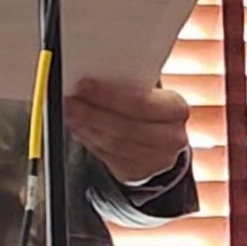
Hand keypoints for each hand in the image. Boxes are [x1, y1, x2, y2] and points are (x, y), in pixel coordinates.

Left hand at [65, 78, 189, 184]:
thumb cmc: (148, 106)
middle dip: (92, 112)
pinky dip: (88, 139)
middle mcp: (171, 137)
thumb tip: (89, 73)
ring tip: (70, 111)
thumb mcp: (146, 89)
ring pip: (113, 143)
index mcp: (176, 109)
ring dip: (86, 126)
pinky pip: (107, 156)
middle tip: (70, 100)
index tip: (83, 84)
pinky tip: (78, 126)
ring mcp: (156, 160)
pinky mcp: (137, 172)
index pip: (140, 103)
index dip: (108, 95)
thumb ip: (125, 82)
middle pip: (125, 127)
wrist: (160, 139)